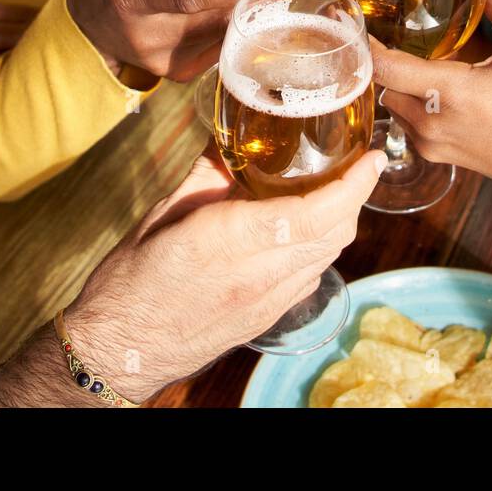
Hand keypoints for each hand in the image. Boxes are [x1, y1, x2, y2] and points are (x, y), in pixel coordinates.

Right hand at [60, 145, 385, 400]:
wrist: (120, 352)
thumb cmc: (129, 283)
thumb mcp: (160, 215)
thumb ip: (204, 174)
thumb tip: (229, 138)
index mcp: (228, 240)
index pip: (314, 213)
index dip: (353, 185)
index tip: (372, 159)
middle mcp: (257, 274)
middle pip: (334, 234)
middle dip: (357, 196)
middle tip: (362, 164)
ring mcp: (266, 302)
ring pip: (328, 255)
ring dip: (343, 220)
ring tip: (341, 188)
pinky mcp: (266, 318)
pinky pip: (310, 274)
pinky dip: (322, 245)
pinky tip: (311, 226)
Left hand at [371, 0, 491, 202]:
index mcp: (449, 92)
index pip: (384, 66)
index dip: (363, 42)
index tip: (350, 18)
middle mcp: (431, 121)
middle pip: (383, 82)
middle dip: (384, 57)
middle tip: (388, 28)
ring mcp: (430, 143)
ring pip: (393, 102)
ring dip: (399, 80)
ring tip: (415, 53)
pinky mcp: (436, 156)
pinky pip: (407, 121)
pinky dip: (412, 100)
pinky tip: (433, 83)